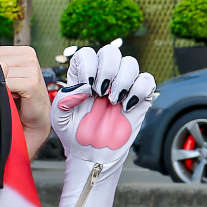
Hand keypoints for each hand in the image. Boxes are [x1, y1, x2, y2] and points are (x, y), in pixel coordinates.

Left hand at [0, 44, 50, 134]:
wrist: (35, 118)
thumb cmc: (20, 97)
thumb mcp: (8, 76)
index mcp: (25, 51)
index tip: (2, 79)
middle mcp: (29, 56)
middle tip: (9, 88)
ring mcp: (32, 68)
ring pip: (0, 72)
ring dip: (1, 85)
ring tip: (13, 92)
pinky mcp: (31, 83)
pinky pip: (6, 84)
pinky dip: (5, 92)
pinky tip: (15, 97)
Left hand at [50, 41, 155, 164]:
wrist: (92, 154)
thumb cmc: (75, 134)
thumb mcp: (59, 118)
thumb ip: (64, 99)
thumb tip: (83, 86)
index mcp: (83, 76)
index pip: (87, 54)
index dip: (89, 65)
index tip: (87, 86)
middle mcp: (104, 77)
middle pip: (111, 51)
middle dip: (107, 69)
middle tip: (101, 92)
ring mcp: (122, 86)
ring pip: (130, 63)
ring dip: (122, 80)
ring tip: (113, 101)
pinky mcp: (139, 98)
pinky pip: (147, 80)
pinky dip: (140, 90)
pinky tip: (126, 107)